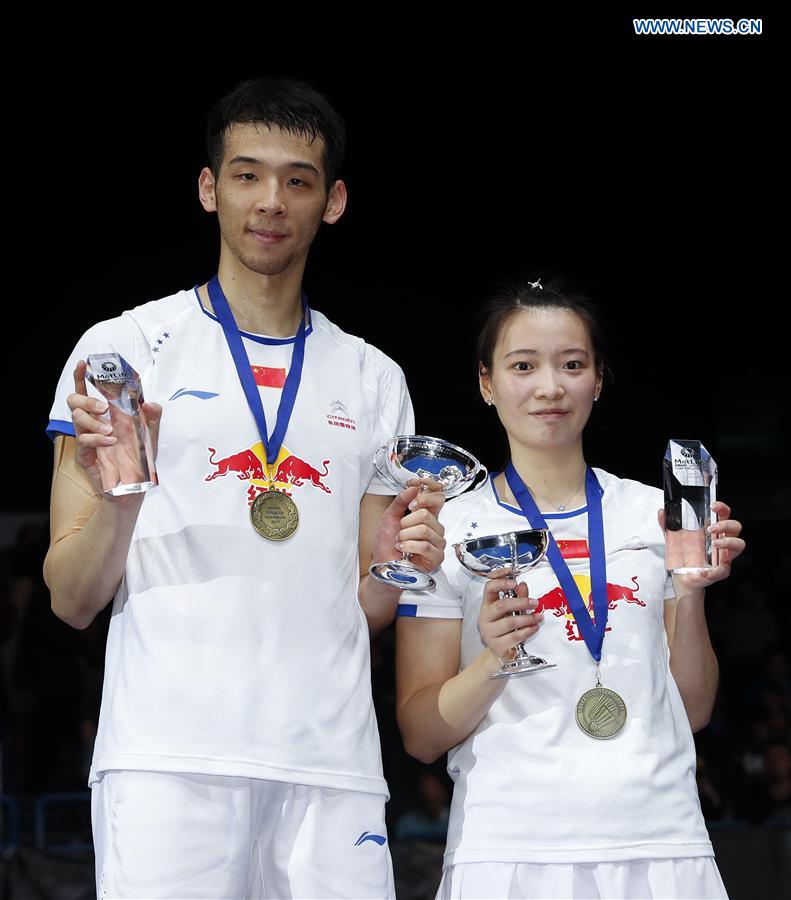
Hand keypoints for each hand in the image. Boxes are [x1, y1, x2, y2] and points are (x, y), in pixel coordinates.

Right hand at [68, 360, 161, 495]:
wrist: (136, 485)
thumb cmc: (140, 458)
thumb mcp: (151, 435)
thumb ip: (153, 417)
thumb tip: (150, 403)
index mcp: (105, 416)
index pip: (86, 392)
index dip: (80, 377)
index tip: (82, 363)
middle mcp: (93, 424)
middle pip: (74, 402)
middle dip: (86, 400)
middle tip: (104, 408)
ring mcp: (87, 439)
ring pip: (76, 419)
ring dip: (94, 421)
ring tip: (112, 431)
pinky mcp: (85, 456)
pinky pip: (84, 441)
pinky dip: (98, 438)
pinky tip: (111, 441)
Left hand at [370, 478, 445, 573]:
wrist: (383, 564)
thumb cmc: (386, 543)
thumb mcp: (389, 517)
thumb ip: (400, 501)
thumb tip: (414, 488)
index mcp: (427, 515)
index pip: (438, 497)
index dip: (428, 490)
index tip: (413, 491)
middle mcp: (435, 527)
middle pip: (426, 514)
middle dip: (406, 522)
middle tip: (400, 531)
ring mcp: (438, 542)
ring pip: (424, 530)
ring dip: (405, 536)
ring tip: (401, 542)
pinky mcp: (437, 557)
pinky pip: (425, 546)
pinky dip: (409, 547)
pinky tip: (403, 550)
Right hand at [478, 576, 543, 659]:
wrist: (499, 651)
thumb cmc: (505, 627)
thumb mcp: (510, 610)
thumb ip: (517, 596)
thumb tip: (523, 585)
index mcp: (487, 604)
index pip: (489, 588)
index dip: (500, 582)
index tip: (514, 582)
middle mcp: (485, 617)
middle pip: (501, 605)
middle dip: (521, 602)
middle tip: (534, 603)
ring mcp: (489, 632)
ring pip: (509, 622)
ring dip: (527, 618)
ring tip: (539, 617)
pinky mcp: (496, 645)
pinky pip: (514, 637)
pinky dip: (527, 631)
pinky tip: (534, 628)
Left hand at [659, 500, 744, 589]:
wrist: (682, 578)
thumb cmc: (684, 556)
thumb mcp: (673, 538)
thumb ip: (668, 525)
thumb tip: (662, 512)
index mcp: (712, 531)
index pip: (724, 515)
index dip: (722, 508)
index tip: (713, 505)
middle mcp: (721, 541)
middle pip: (736, 527)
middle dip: (726, 524)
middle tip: (711, 528)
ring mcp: (723, 556)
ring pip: (738, 545)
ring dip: (728, 542)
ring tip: (714, 544)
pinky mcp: (720, 571)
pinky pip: (723, 570)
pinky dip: (712, 571)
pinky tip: (701, 571)